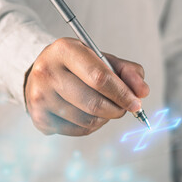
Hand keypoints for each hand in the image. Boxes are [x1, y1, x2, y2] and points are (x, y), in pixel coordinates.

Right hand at [24, 37, 148, 135]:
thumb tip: (143, 92)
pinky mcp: (39, 117)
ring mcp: (40, 96)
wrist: (44, 73)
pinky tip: (89, 113)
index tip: (137, 104)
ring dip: (106, 118)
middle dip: (117, 109)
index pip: (100, 78)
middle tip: (124, 107)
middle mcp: (47, 72)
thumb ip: (129, 72)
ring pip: (88, 120)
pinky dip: (93, 126)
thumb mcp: (104, 59)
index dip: (123, 94)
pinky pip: (78, 131)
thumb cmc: (81, 66)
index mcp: (65, 50)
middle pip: (94, 103)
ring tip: (105, 106)